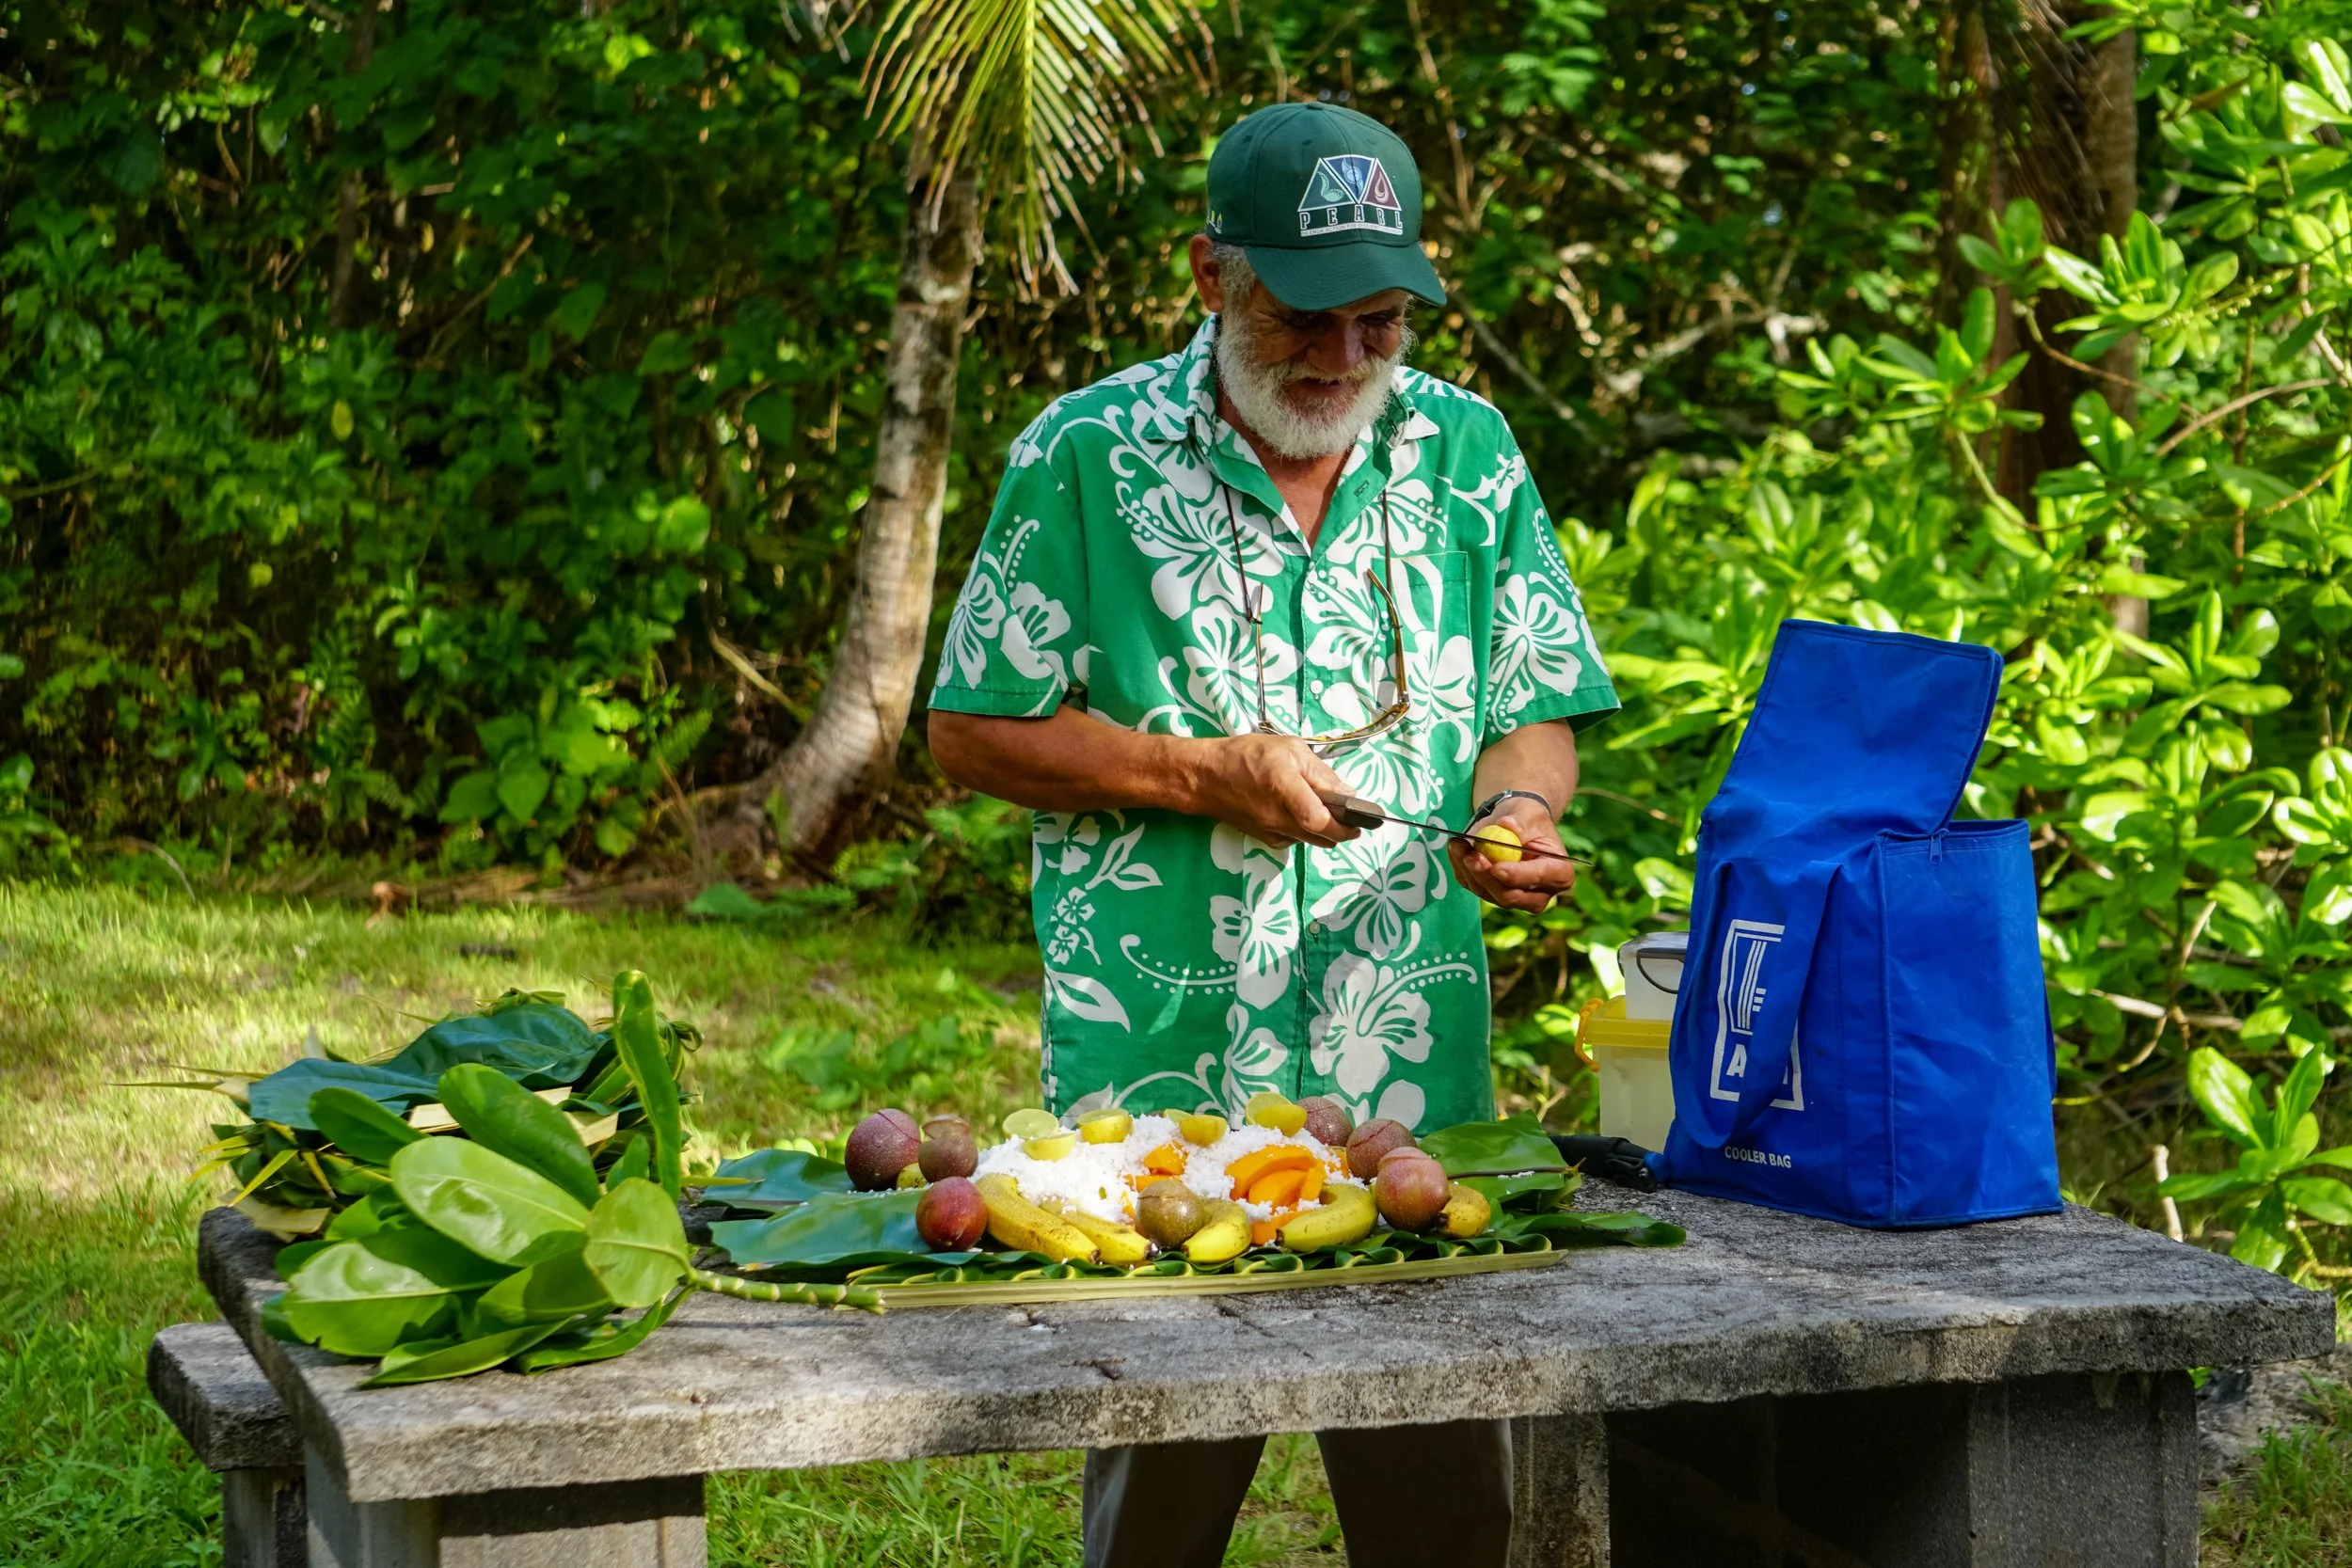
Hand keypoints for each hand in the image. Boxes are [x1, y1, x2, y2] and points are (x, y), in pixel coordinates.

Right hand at [1181, 734, 1361, 850]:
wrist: (1206, 777)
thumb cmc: (1247, 756)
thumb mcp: (1288, 749)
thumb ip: (1320, 772)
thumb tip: (1348, 792)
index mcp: (1284, 787)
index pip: (1318, 818)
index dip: (1344, 823)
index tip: (1361, 817)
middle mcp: (1278, 815)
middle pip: (1323, 837)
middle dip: (1344, 831)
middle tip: (1353, 819)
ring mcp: (1271, 831)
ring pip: (1312, 841)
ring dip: (1326, 832)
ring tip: (1329, 812)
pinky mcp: (1265, 839)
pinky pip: (1296, 840)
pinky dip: (1307, 831)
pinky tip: (1302, 814)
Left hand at [1448, 794, 1575, 911]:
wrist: (1512, 824)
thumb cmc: (1527, 817)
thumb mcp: (1528, 811)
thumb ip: (1520, 820)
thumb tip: (1507, 826)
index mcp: (1559, 873)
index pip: (1538, 879)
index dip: (1516, 876)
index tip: (1496, 867)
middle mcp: (1538, 893)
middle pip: (1510, 896)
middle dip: (1487, 877)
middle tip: (1471, 856)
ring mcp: (1513, 897)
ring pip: (1486, 893)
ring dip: (1468, 869)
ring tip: (1458, 843)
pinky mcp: (1490, 894)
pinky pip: (1471, 885)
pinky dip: (1460, 867)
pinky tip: (1457, 848)